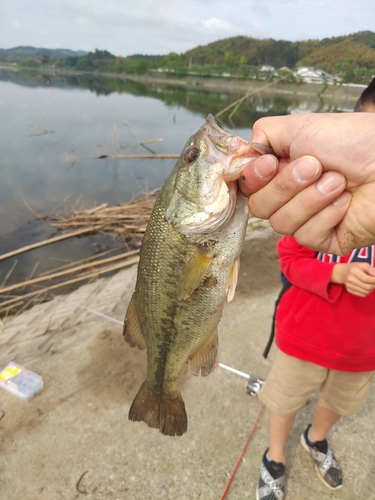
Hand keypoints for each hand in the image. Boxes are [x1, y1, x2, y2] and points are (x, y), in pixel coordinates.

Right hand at [240, 113, 374, 255]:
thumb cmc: (352, 141)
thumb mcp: (298, 128)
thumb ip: (261, 137)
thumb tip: (238, 155)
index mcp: (281, 171)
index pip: (248, 186)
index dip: (254, 179)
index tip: (271, 163)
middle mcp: (290, 197)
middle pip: (259, 208)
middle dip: (286, 186)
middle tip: (316, 166)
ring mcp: (307, 219)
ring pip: (281, 224)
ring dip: (310, 199)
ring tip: (338, 181)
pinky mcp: (325, 239)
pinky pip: (306, 236)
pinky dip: (326, 215)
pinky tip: (345, 202)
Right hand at [331, 263, 374, 296]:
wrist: (342, 273)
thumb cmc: (354, 267)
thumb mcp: (362, 265)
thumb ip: (370, 269)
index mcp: (353, 271)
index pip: (365, 278)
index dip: (374, 280)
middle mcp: (350, 279)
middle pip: (367, 287)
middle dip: (374, 285)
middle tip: (374, 282)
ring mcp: (349, 286)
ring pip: (366, 292)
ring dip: (371, 289)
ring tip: (370, 284)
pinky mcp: (350, 291)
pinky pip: (363, 295)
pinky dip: (367, 292)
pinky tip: (366, 287)